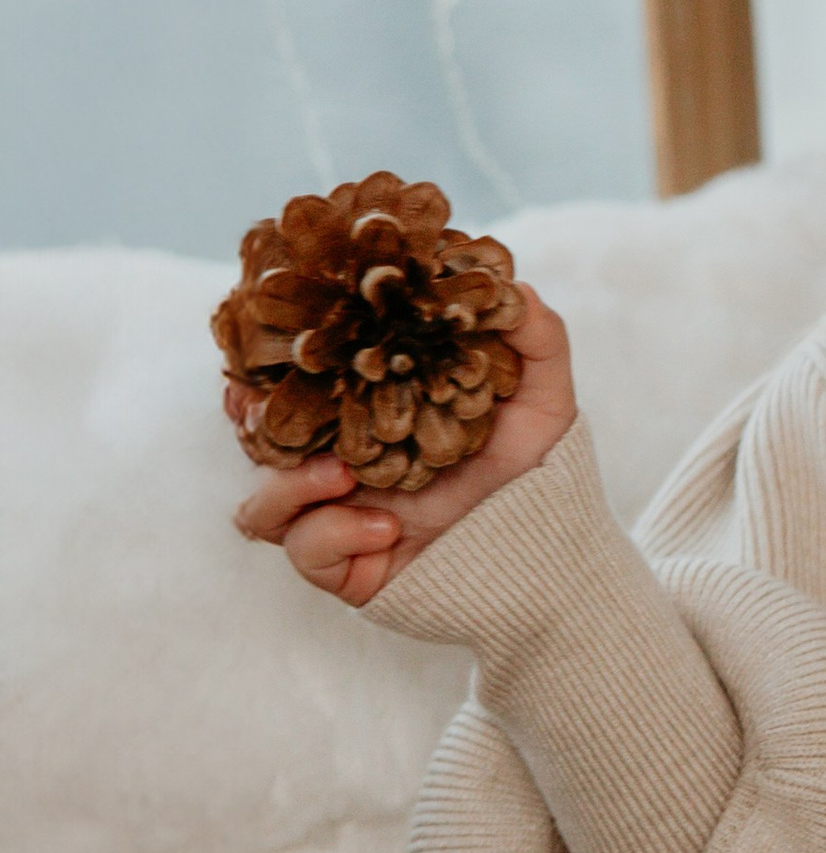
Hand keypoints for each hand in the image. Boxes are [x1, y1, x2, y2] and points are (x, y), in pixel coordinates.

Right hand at [228, 287, 577, 607]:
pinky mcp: (346, 568)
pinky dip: (336, 533)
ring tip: (342, 472)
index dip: (273, 362)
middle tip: (256, 402)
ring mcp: (339, 519)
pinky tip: (388, 526)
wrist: (548, 555)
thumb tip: (512, 284)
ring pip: (262, 504)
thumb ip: (538, 340)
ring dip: (288, 482)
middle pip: (262, 441)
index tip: (271, 332)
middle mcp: (342, 465)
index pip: (302, 385)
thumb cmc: (536, 472)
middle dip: (249, 419)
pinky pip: (306, 550)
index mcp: (370, 416)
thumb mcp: (543, 400)